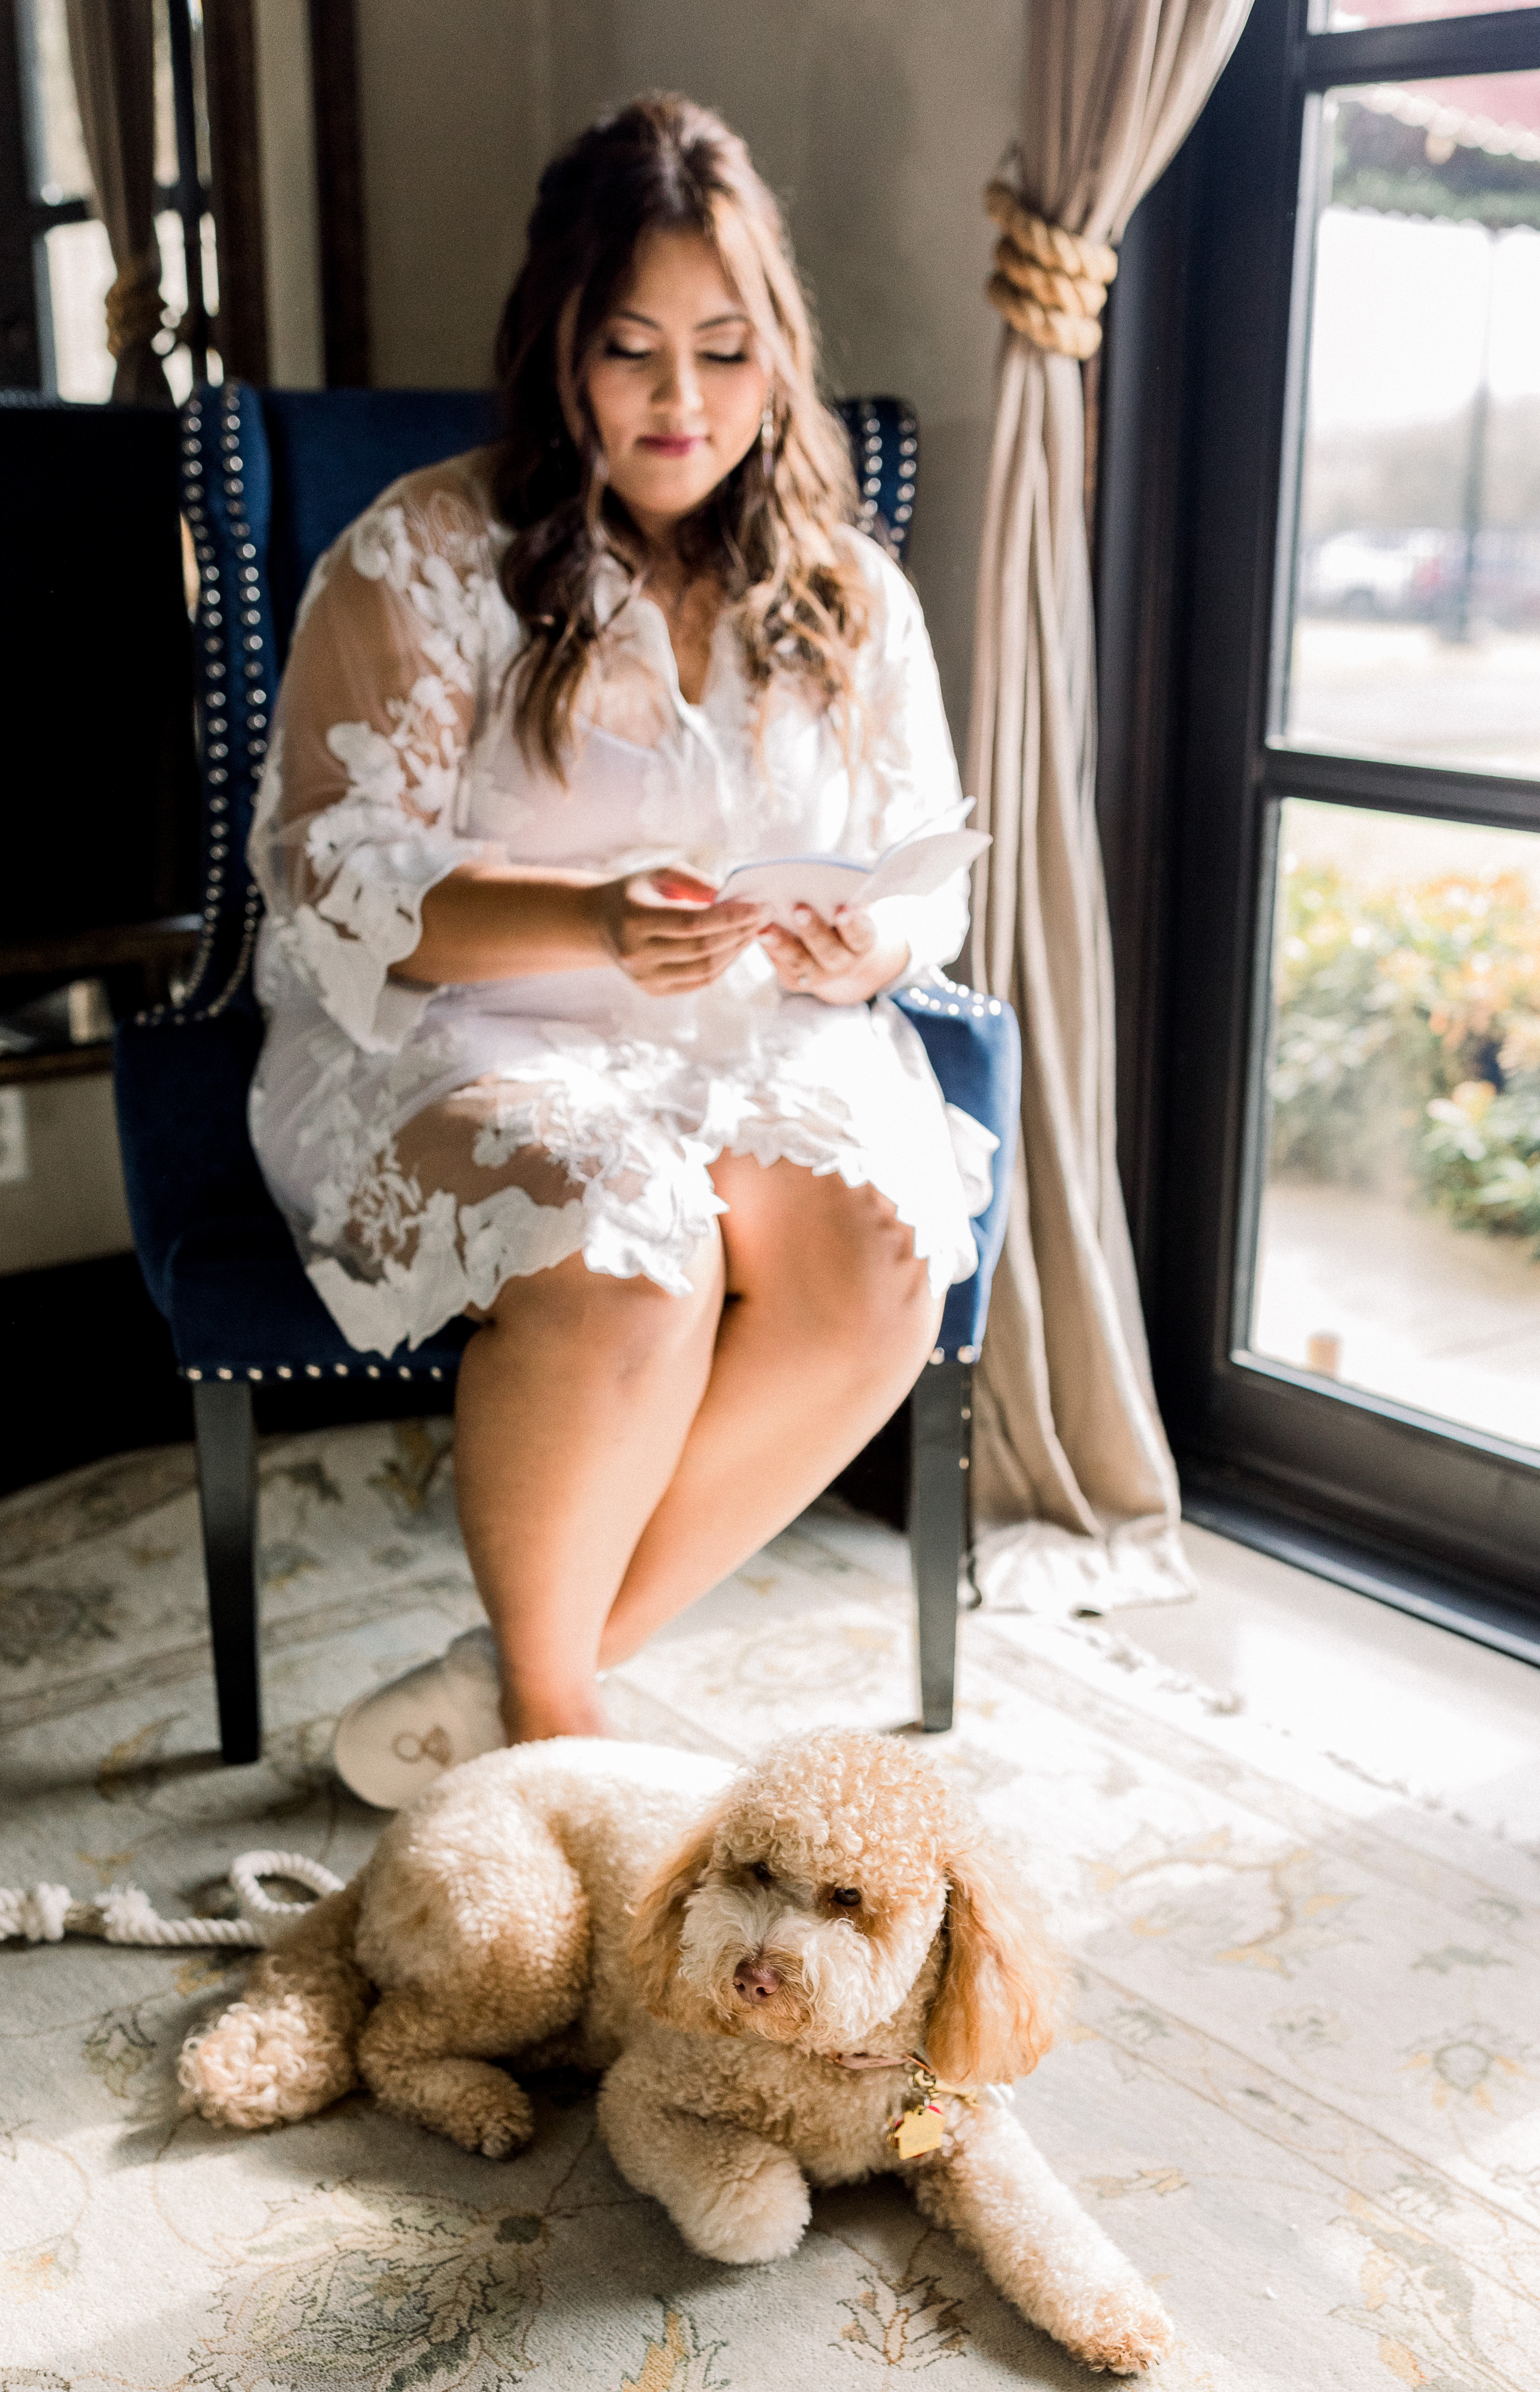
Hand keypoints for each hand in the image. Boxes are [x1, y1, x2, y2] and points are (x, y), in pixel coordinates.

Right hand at [589, 871, 768, 993]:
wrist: (600, 922)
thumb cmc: (638, 892)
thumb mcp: (661, 874)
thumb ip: (696, 882)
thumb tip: (733, 898)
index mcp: (635, 918)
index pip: (692, 922)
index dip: (730, 917)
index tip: (758, 907)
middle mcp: (636, 952)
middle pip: (701, 948)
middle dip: (738, 932)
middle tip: (762, 918)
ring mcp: (643, 976)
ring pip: (704, 970)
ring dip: (734, 952)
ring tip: (752, 932)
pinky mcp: (652, 990)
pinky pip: (698, 982)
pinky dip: (722, 966)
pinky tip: (734, 948)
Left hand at [760, 905, 909, 1004]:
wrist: (836, 954)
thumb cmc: (838, 917)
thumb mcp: (847, 907)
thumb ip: (840, 896)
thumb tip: (819, 877)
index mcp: (862, 942)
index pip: (860, 934)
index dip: (852, 924)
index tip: (842, 910)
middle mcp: (843, 962)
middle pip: (829, 950)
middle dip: (813, 930)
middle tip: (799, 909)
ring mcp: (819, 974)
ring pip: (801, 962)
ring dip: (782, 944)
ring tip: (765, 929)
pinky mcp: (796, 979)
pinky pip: (781, 965)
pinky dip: (769, 949)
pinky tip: (755, 933)